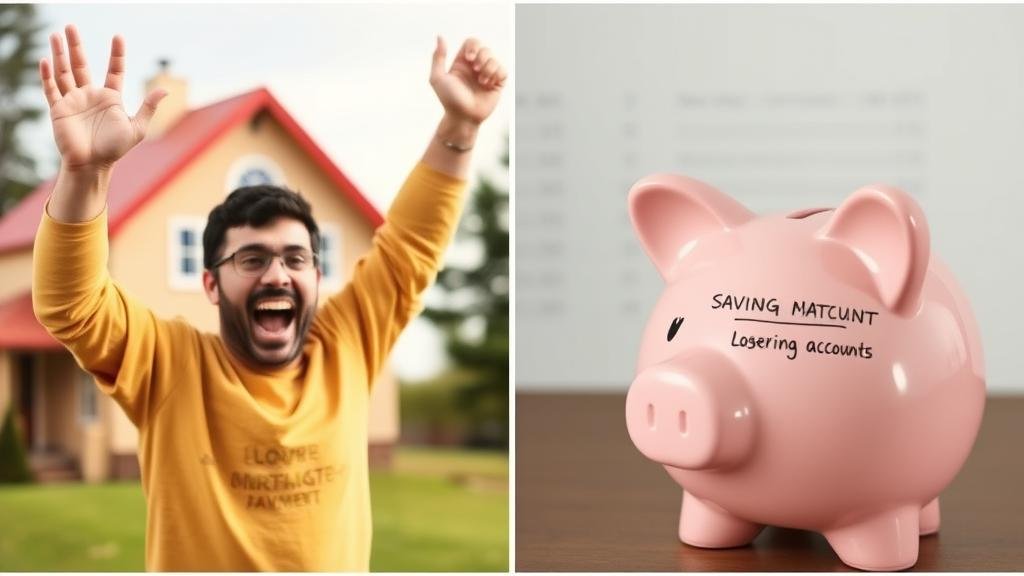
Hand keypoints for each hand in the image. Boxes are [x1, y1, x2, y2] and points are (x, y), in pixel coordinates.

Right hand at [40, 25, 165, 172]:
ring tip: (56, 35)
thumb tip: (165, 90)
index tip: (118, 36)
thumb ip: (148, 108)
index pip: (114, 70)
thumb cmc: (115, 149)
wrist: (92, 165)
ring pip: (64, 72)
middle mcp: (90, 95)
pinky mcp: (59, 109)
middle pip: (81, 65)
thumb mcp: (137, 128)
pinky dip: (47, 75)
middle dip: (76, 46)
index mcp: (110, 98)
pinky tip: (46, 61)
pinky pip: (51, 89)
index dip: (117, 54)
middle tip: (70, 26)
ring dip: (59, 54)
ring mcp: (73, 101)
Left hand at [429, 37, 505, 125]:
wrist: (463, 118)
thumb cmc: (449, 101)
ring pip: (494, 59)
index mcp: (462, 63)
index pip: (472, 43)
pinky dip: (497, 74)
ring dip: (488, 68)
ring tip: (481, 81)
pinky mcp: (497, 85)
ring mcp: (486, 76)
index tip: (469, 58)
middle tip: (475, 69)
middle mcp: (475, 68)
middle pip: (485, 48)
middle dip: (482, 56)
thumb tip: (440, 36)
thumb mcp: (438, 78)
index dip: (473, 46)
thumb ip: (438, 57)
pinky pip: (503, 71)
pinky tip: (489, 84)